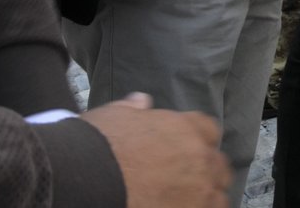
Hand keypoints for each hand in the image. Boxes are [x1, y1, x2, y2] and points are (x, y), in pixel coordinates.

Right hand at [81, 93, 229, 207]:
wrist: (82, 179)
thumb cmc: (94, 146)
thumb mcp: (113, 116)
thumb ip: (134, 110)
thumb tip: (142, 101)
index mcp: (184, 127)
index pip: (208, 131)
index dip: (197, 142)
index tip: (185, 153)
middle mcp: (198, 155)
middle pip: (217, 165)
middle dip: (205, 172)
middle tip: (185, 184)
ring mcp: (198, 188)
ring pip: (217, 194)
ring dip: (205, 198)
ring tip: (186, 201)